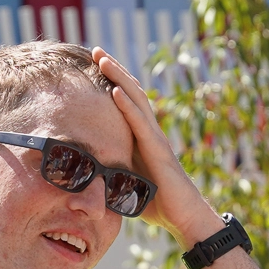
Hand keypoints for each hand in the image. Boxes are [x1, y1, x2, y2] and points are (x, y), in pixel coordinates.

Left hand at [92, 48, 225, 244]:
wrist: (185, 218)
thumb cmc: (158, 204)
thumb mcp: (126, 183)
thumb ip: (111, 171)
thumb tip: (84, 174)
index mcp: (141, 137)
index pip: (124, 101)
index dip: (110, 81)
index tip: (92, 65)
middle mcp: (149, 132)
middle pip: (130, 93)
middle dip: (113, 70)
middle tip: (95, 50)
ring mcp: (155, 139)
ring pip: (135, 101)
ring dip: (118, 78)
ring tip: (102, 60)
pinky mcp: (158, 151)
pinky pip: (140, 124)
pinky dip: (127, 106)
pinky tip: (115, 91)